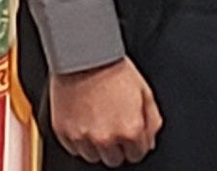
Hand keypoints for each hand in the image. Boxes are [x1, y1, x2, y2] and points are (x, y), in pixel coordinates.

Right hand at [48, 57, 163, 166]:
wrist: (84, 56)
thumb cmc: (113, 69)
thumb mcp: (145, 92)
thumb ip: (152, 122)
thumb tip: (149, 141)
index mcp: (130, 130)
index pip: (136, 155)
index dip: (134, 143)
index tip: (129, 132)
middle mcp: (106, 138)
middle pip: (114, 160)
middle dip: (116, 146)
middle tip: (113, 125)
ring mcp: (82, 138)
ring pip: (92, 157)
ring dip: (96, 145)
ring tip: (97, 120)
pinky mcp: (64, 133)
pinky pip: (73, 148)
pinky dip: (78, 138)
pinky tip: (83, 119)